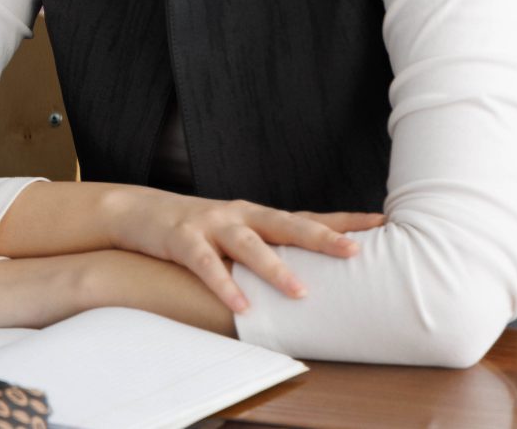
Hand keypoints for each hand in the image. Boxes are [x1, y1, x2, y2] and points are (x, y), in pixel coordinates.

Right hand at [105, 190, 383, 312]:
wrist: (135, 210)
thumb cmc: (194, 229)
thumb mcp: (233, 234)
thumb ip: (265, 249)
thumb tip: (310, 279)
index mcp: (256, 215)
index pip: (307, 216)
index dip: (343, 220)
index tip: (381, 222)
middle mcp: (240, 215)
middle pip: (287, 223)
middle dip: (321, 237)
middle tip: (354, 252)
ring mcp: (211, 224)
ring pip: (249, 244)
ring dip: (275, 268)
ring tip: (300, 292)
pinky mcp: (182, 239)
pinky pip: (206, 264)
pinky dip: (224, 285)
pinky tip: (240, 306)